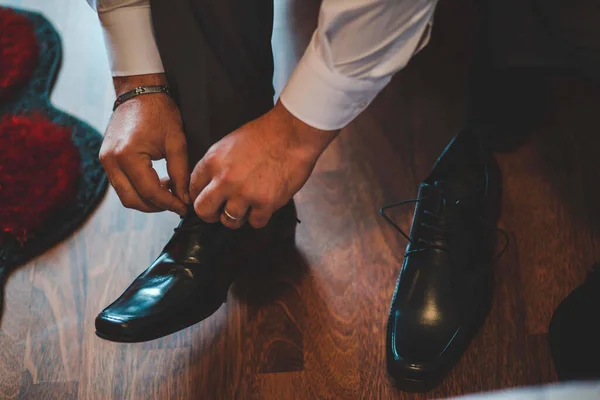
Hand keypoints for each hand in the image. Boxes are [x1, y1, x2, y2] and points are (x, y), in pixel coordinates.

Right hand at [99, 74, 188, 215]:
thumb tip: (185, 199)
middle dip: (156, 206)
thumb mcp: (176, 142)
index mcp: (127, 156)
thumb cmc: (160, 112)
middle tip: (177, 203)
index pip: (150, 192)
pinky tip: (158, 183)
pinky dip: (139, 190)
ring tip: (169, 192)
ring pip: (125, 195)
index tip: (185, 208)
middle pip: (132, 200)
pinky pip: (122, 184)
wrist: (139, 90)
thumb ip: (181, 173)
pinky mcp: (106, 159)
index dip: (169, 203)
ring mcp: (105, 161)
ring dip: (147, 200)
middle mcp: (110, 161)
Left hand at [190, 100, 338, 228]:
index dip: (200, 196)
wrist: (292, 134)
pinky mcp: (266, 203)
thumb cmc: (265, 134)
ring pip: (229, 221)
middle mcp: (225, 180)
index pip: (193, 188)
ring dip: (237, 216)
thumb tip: (209, 184)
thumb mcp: (229, 143)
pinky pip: (255, 223)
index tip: (208, 199)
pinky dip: (259, 217)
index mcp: (213, 162)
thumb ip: (216, 165)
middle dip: (210, 214)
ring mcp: (245, 194)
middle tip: (219, 212)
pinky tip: (263, 206)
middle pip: (204, 211)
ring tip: (247, 206)